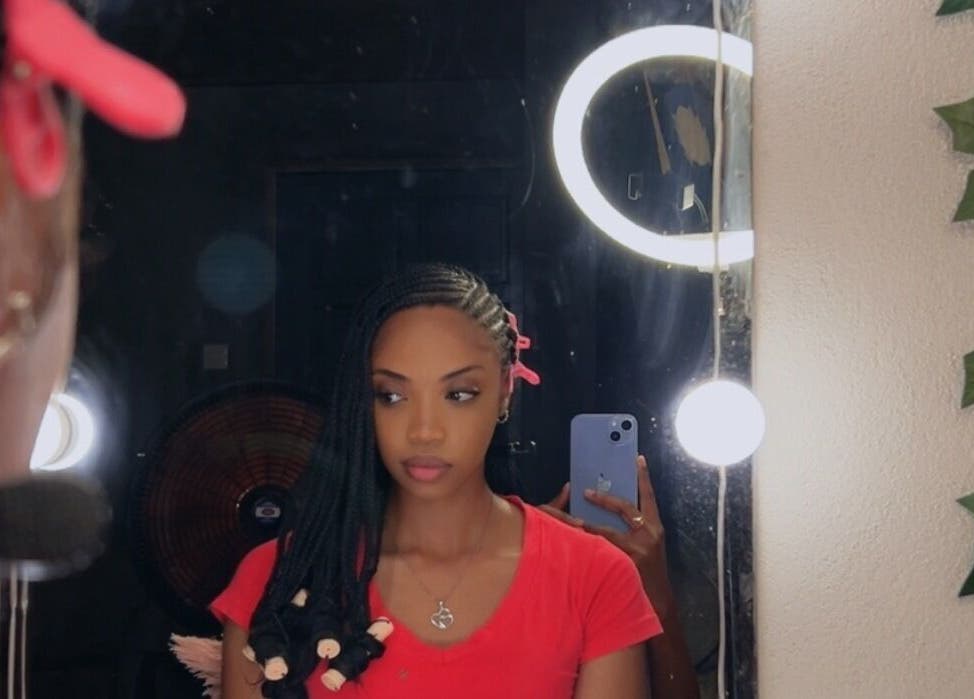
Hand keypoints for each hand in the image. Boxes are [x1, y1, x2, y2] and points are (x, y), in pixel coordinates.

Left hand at [540, 455, 673, 618]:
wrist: (657, 603)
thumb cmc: (649, 573)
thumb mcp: (649, 548)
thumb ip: (635, 531)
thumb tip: (611, 510)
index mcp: (656, 528)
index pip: (650, 498)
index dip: (644, 478)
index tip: (637, 459)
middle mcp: (648, 536)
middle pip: (624, 508)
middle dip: (604, 499)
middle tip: (585, 492)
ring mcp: (636, 550)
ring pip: (605, 531)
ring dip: (585, 524)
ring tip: (569, 519)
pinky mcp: (623, 564)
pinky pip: (599, 551)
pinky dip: (584, 546)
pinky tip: (570, 543)